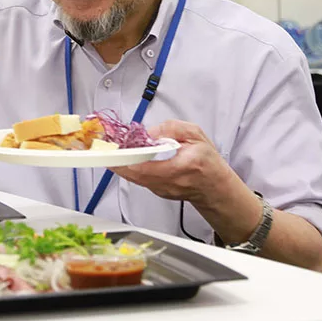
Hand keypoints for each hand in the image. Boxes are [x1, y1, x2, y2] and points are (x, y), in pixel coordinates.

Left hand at [111, 120, 234, 206]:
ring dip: (122, 163)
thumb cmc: (208, 162)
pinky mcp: (157, 192)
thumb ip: (170, 129)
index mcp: (182, 166)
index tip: (113, 149)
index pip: (147, 167)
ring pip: (134, 177)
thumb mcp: (195, 135)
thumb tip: (149, 133)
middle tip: (106, 146)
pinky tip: (127, 158)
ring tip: (114, 149)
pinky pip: (138, 179)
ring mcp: (161, 190)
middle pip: (134, 174)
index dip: (126, 158)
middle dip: (118, 159)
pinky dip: (130, 168)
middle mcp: (169, 182)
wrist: (215, 187)